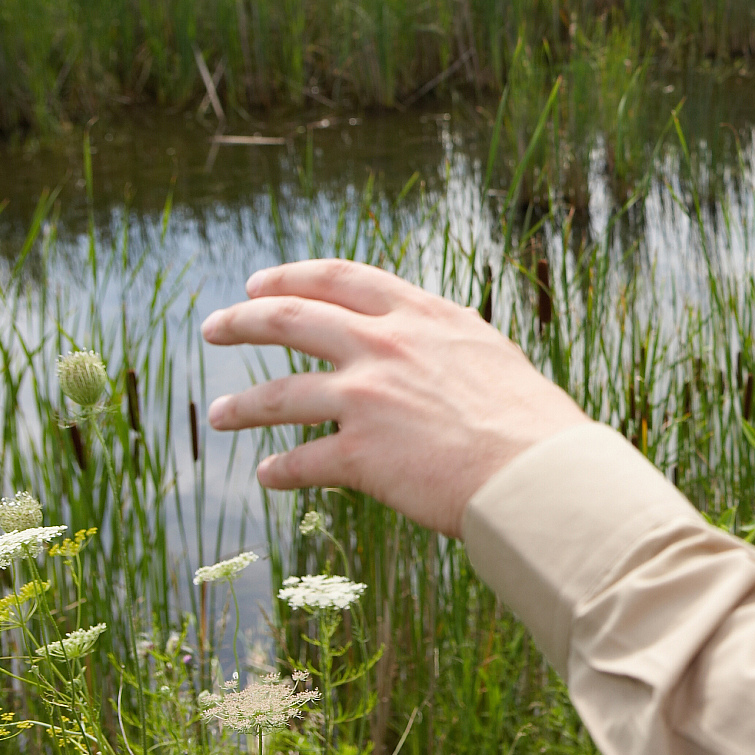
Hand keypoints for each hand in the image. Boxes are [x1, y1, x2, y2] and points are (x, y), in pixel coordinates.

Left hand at [201, 259, 591, 536]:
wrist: (538, 473)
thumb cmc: (531, 421)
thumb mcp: (489, 354)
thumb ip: (445, 342)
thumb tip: (431, 338)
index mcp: (423, 316)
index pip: (342, 279)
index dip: (292, 277)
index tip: (261, 284)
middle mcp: (387, 346)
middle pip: (291, 320)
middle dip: (244, 320)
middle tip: (215, 326)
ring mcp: (368, 398)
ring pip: (279, 394)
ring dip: (241, 405)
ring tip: (219, 413)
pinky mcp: (360, 454)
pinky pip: (300, 462)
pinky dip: (280, 471)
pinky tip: (269, 476)